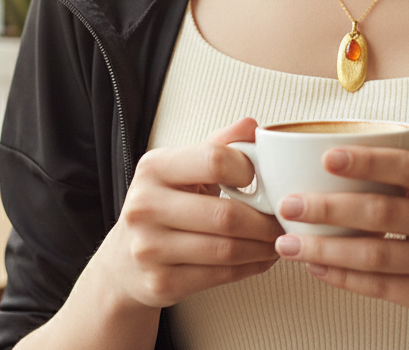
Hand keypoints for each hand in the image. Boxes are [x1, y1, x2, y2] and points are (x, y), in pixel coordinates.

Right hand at [99, 117, 282, 310]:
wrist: (123, 260)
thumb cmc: (165, 203)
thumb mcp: (183, 167)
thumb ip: (219, 144)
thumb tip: (253, 125)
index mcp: (154, 167)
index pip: (214, 160)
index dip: (247, 169)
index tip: (261, 179)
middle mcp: (145, 206)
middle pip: (225, 214)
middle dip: (265, 220)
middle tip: (285, 218)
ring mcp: (149, 249)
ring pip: (226, 249)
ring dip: (263, 246)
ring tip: (279, 238)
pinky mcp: (161, 283)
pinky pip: (219, 276)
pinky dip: (250, 267)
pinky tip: (262, 257)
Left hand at [270, 146, 408, 344]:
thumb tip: (342, 164)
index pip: (408, 167)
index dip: (366, 162)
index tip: (327, 157)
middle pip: (382, 213)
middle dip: (328, 209)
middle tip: (290, 204)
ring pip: (374, 255)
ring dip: (325, 250)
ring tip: (290, 243)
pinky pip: (380, 287)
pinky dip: (343, 278)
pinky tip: (318, 268)